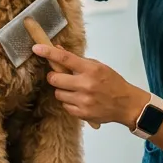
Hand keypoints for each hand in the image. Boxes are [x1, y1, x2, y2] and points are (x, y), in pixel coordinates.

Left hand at [32, 44, 150, 127]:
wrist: (126, 104)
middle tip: (61, 77)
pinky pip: (65, 106)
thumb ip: (78, 60)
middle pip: (55, 79)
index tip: (37, 48)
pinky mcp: (82, 113)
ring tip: (74, 90)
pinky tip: (79, 100)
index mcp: (91, 70)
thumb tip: (58, 50)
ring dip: (62, 90)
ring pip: (58, 93)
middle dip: (55, 77)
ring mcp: (83, 101)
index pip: (65, 59)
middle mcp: (86, 85)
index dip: (49, 53)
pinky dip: (68, 102)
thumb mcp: (98, 66)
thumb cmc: (112, 83)